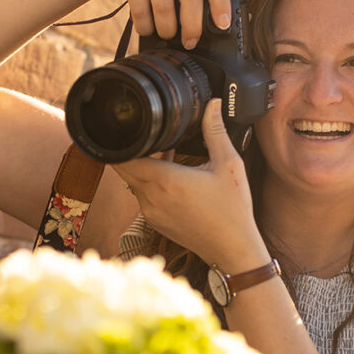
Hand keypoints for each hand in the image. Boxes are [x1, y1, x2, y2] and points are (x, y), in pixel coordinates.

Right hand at [90, 0, 230, 48]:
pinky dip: (145, 26)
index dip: (221, 3)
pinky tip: (146, 28)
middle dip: (192, 27)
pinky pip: (141, 9)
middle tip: (190, 42)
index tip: (223, 25)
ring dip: (167, 29)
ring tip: (166, 33)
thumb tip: (221, 22)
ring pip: (165, 7)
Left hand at [113, 99, 269, 270]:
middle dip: (130, 150)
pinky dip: (150, 183)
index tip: (127, 127)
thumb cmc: (233, 210)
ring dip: (142, 167)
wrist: (233, 249)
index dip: (120, 140)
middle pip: (123, 168)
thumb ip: (215, 131)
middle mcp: (151, 197)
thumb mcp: (229, 164)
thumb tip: (212, 104)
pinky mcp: (155, 222)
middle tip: (145, 135)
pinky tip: (171, 175)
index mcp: (165, 180)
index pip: (123, 157)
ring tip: (162, 153)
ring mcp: (151, 212)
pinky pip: (142, 196)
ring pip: (133, 182)